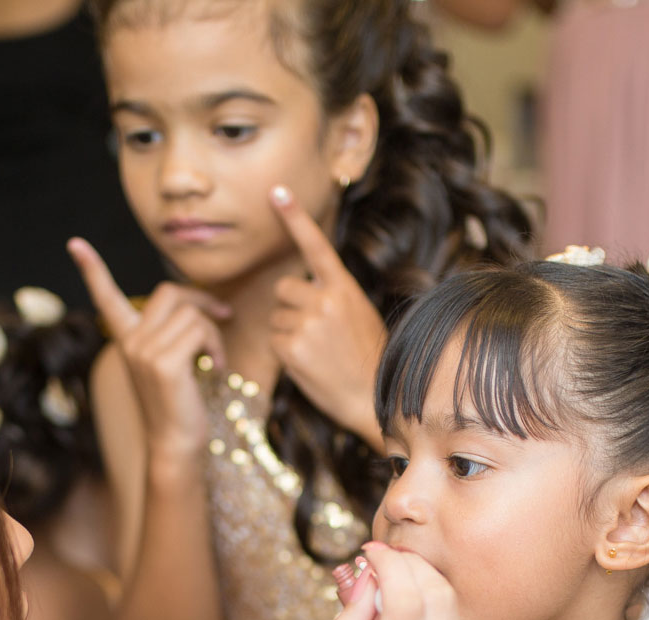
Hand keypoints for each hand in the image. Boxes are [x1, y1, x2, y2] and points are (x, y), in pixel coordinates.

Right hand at [70, 237, 231, 474]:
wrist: (175, 444)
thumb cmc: (178, 404)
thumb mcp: (168, 363)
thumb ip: (170, 333)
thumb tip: (198, 305)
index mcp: (126, 339)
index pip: (106, 297)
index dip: (92, 269)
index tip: (75, 243)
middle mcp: (130, 342)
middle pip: (169, 291)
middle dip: (201, 299)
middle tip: (223, 315)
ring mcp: (144, 351)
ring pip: (191, 313)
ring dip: (214, 332)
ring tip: (215, 359)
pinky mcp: (164, 363)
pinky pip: (201, 330)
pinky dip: (217, 346)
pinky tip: (217, 368)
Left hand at [268, 186, 387, 446]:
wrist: (374, 398)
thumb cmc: (369, 360)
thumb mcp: (360, 316)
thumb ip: (332, 298)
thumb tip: (300, 293)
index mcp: (344, 288)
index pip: (315, 245)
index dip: (294, 217)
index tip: (275, 191)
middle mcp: (325, 299)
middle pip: (283, 288)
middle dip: (289, 306)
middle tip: (313, 331)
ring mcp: (307, 323)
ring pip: (276, 317)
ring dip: (288, 333)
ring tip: (317, 352)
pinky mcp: (292, 347)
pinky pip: (273, 342)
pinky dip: (285, 354)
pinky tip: (309, 364)